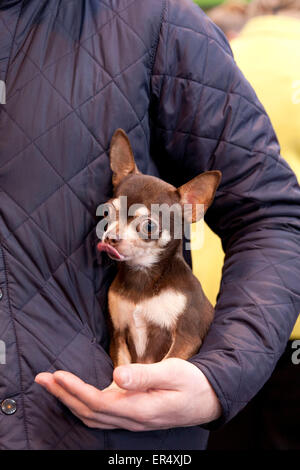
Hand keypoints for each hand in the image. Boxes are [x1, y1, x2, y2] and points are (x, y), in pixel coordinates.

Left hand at [35, 358, 220, 430]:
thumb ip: (145, 376)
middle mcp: (132, 419)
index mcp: (141, 409)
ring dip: (69, 401)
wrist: (206, 399)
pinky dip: (82, 405)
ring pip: (92, 417)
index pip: (99, 403)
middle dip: (63, 396)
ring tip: (52, 384)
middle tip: (42, 379)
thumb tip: (116, 376)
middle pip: (89, 413)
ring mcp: (131, 420)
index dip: (75, 391)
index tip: (58, 375)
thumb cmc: (191, 383)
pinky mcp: (132, 415)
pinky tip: (75, 393)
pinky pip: (101, 416)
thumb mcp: (173, 373)